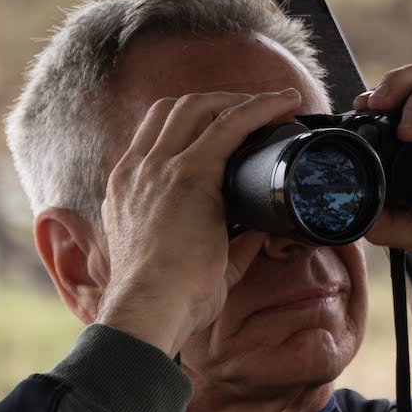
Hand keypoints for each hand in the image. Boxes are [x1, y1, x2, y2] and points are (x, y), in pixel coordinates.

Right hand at [95, 88, 303, 352]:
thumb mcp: (196, 263)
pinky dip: (259, 108)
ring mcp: (159, 168)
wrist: (150, 312)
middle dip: (217, 101)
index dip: (191, 120)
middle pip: (174, 109)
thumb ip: (229, 244)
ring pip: (199, 107)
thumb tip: (263, 231)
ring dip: (238, 99)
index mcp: (128, 189)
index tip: (225, 125)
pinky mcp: (189, 174)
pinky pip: (228, 124)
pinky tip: (283, 103)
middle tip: (254, 110)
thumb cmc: (169, 301)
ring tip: (274, 102)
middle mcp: (138, 170)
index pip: (156, 134)